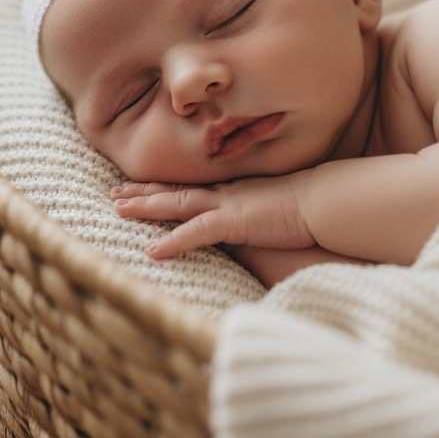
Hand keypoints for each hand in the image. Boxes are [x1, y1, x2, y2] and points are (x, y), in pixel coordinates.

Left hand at [111, 174, 314, 258]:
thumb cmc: (306, 209)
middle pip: (175, 191)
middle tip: (113, 192)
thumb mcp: (273, 211)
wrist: (325, 202)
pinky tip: (151, 251)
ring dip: (146, 207)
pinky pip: (196, 233)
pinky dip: (173, 241)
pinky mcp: (234, 222)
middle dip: (142, 191)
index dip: (164, 187)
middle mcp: (225, 194)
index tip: (140, 185)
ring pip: (177, 204)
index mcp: (233, 192)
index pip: (191, 188)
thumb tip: (251, 223)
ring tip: (117, 209)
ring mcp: (227, 206)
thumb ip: (256, 216)